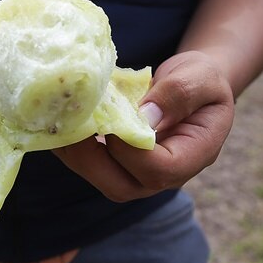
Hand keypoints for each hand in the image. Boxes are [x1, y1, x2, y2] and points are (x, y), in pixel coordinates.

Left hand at [52, 51, 233, 201]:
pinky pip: (89, 165)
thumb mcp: (202, 75)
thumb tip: (145, 115)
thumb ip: (180, 93)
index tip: (113, 114)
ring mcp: (138, 175)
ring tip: (60, 118)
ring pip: (98, 178)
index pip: (157, 171)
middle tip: (71, 120)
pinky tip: (60, 120)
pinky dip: (71, 145)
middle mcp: (164, 176)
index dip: (129, 148)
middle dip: (89, 157)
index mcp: (193, 158)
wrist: (192, 87)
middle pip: (120, 186)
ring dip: (73, 151)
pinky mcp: (117, 164)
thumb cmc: (202, 80)